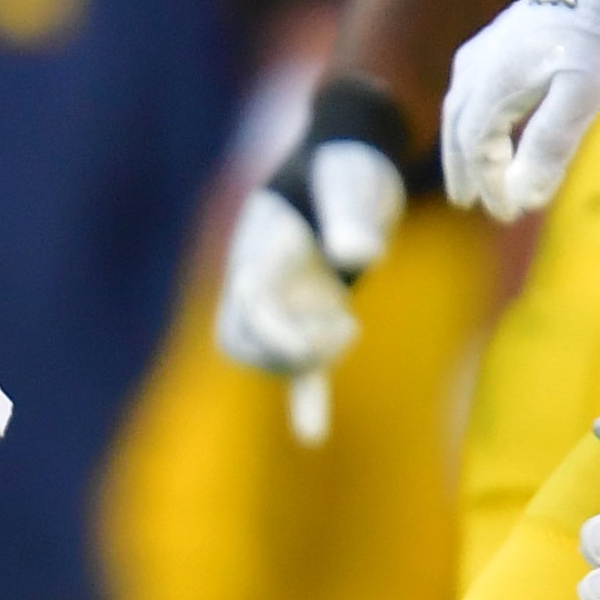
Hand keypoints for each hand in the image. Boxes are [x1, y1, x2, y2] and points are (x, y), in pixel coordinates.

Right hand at [213, 139, 405, 444]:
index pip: (252, 298)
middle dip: (287, 348)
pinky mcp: (306, 316)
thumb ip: (352, 216)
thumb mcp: (354, 181)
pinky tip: (313, 435)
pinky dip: (305, 399)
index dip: (279, 328)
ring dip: (299, 359)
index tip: (335, 327)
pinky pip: (294, 366)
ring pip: (259, 353)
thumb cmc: (344, 167)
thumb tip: (359, 256)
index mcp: (263, 243)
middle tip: (341, 326)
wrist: (343, 163)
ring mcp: (278, 300)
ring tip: (345, 329)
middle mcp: (257, 276)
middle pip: (241, 337)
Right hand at [443, 0, 599, 221]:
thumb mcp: (583, 97)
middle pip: (458, 127)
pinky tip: (495, 124)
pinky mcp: (502, 37)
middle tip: (468, 202)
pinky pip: (476, 86)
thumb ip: (550, 147)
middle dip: (464, 167)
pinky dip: (478, 116)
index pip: (477, 149)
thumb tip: (525, 198)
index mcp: (491, 83)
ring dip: (466, 142)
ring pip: (463, 105)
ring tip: (476, 170)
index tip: (508, 214)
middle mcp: (478, 65)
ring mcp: (488, 48)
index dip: (490, 185)